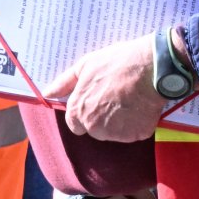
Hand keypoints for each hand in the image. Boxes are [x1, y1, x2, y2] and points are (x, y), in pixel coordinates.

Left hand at [44, 34, 167, 142]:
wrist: (150, 67)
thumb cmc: (115, 63)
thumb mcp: (84, 66)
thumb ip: (64, 83)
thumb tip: (47, 93)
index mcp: (79, 111)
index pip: (75, 125)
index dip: (84, 112)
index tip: (95, 100)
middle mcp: (95, 127)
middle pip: (94, 129)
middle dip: (101, 117)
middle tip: (113, 96)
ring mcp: (117, 133)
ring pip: (113, 133)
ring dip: (118, 121)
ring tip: (127, 99)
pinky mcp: (137, 135)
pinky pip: (132, 133)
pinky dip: (135, 123)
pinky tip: (138, 106)